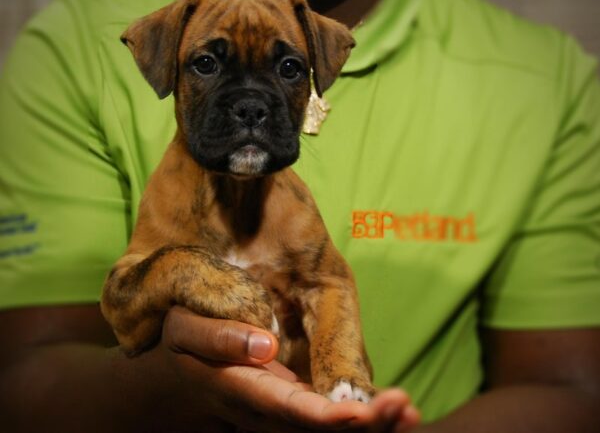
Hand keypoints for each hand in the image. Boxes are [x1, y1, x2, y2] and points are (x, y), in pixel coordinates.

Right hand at [158, 306, 419, 431]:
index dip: (323, 417)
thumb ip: (219, 338)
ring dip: (372, 426)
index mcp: (241, 389)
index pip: (286, 408)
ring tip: (409, 412)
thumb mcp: (185, 329)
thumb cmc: (183, 342)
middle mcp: (266, 412)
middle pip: (317, 430)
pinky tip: (397, 410)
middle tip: (403, 407)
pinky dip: (366, 418)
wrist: (181, 373)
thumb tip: (266, 345)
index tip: (358, 414)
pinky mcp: (296, 407)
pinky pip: (332, 421)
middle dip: (363, 424)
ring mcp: (283, 414)